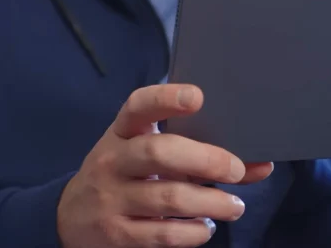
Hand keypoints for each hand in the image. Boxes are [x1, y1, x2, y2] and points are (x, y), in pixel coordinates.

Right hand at [57, 84, 273, 247]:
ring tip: (235, 206)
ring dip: (211, 203)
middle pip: (159, 152)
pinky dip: (193, 232)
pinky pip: (162, 234)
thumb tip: (260, 165)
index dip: (167, 98)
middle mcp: (112, 160)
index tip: (198, 97)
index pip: (139, 106)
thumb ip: (202, 155)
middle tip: (236, 170)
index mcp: (123, 132)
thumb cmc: (128, 175)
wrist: (70, 217)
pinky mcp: (115, 234)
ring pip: (168, 198)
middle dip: (206, 159)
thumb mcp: (153, 156)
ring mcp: (110, 198)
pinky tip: (207, 227)